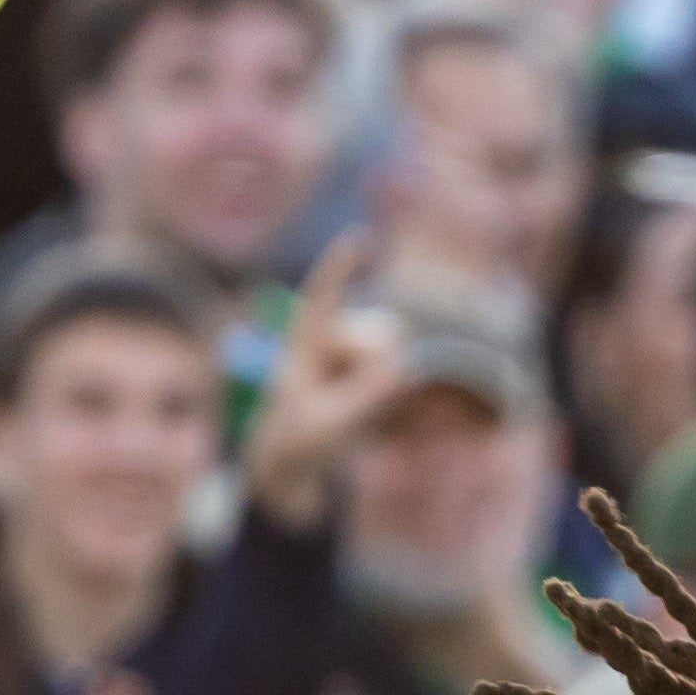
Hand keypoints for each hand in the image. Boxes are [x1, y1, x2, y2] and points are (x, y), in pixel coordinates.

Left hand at [239, 237, 410, 531]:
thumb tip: (406, 369)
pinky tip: (362, 402)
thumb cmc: (299, 439)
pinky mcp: (361, 362)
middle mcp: (326, 336)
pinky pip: (395, 361)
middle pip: (374, 334)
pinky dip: (389, 383)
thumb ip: (368, 397)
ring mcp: (345, 348)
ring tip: (350, 402)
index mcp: (302, 345)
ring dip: (380, 375)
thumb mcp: (333, 425)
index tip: (355, 239)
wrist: (289, 456)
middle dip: (375, 364)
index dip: (337, 268)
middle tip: (349, 403)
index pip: (322, 297)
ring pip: (389, 344)